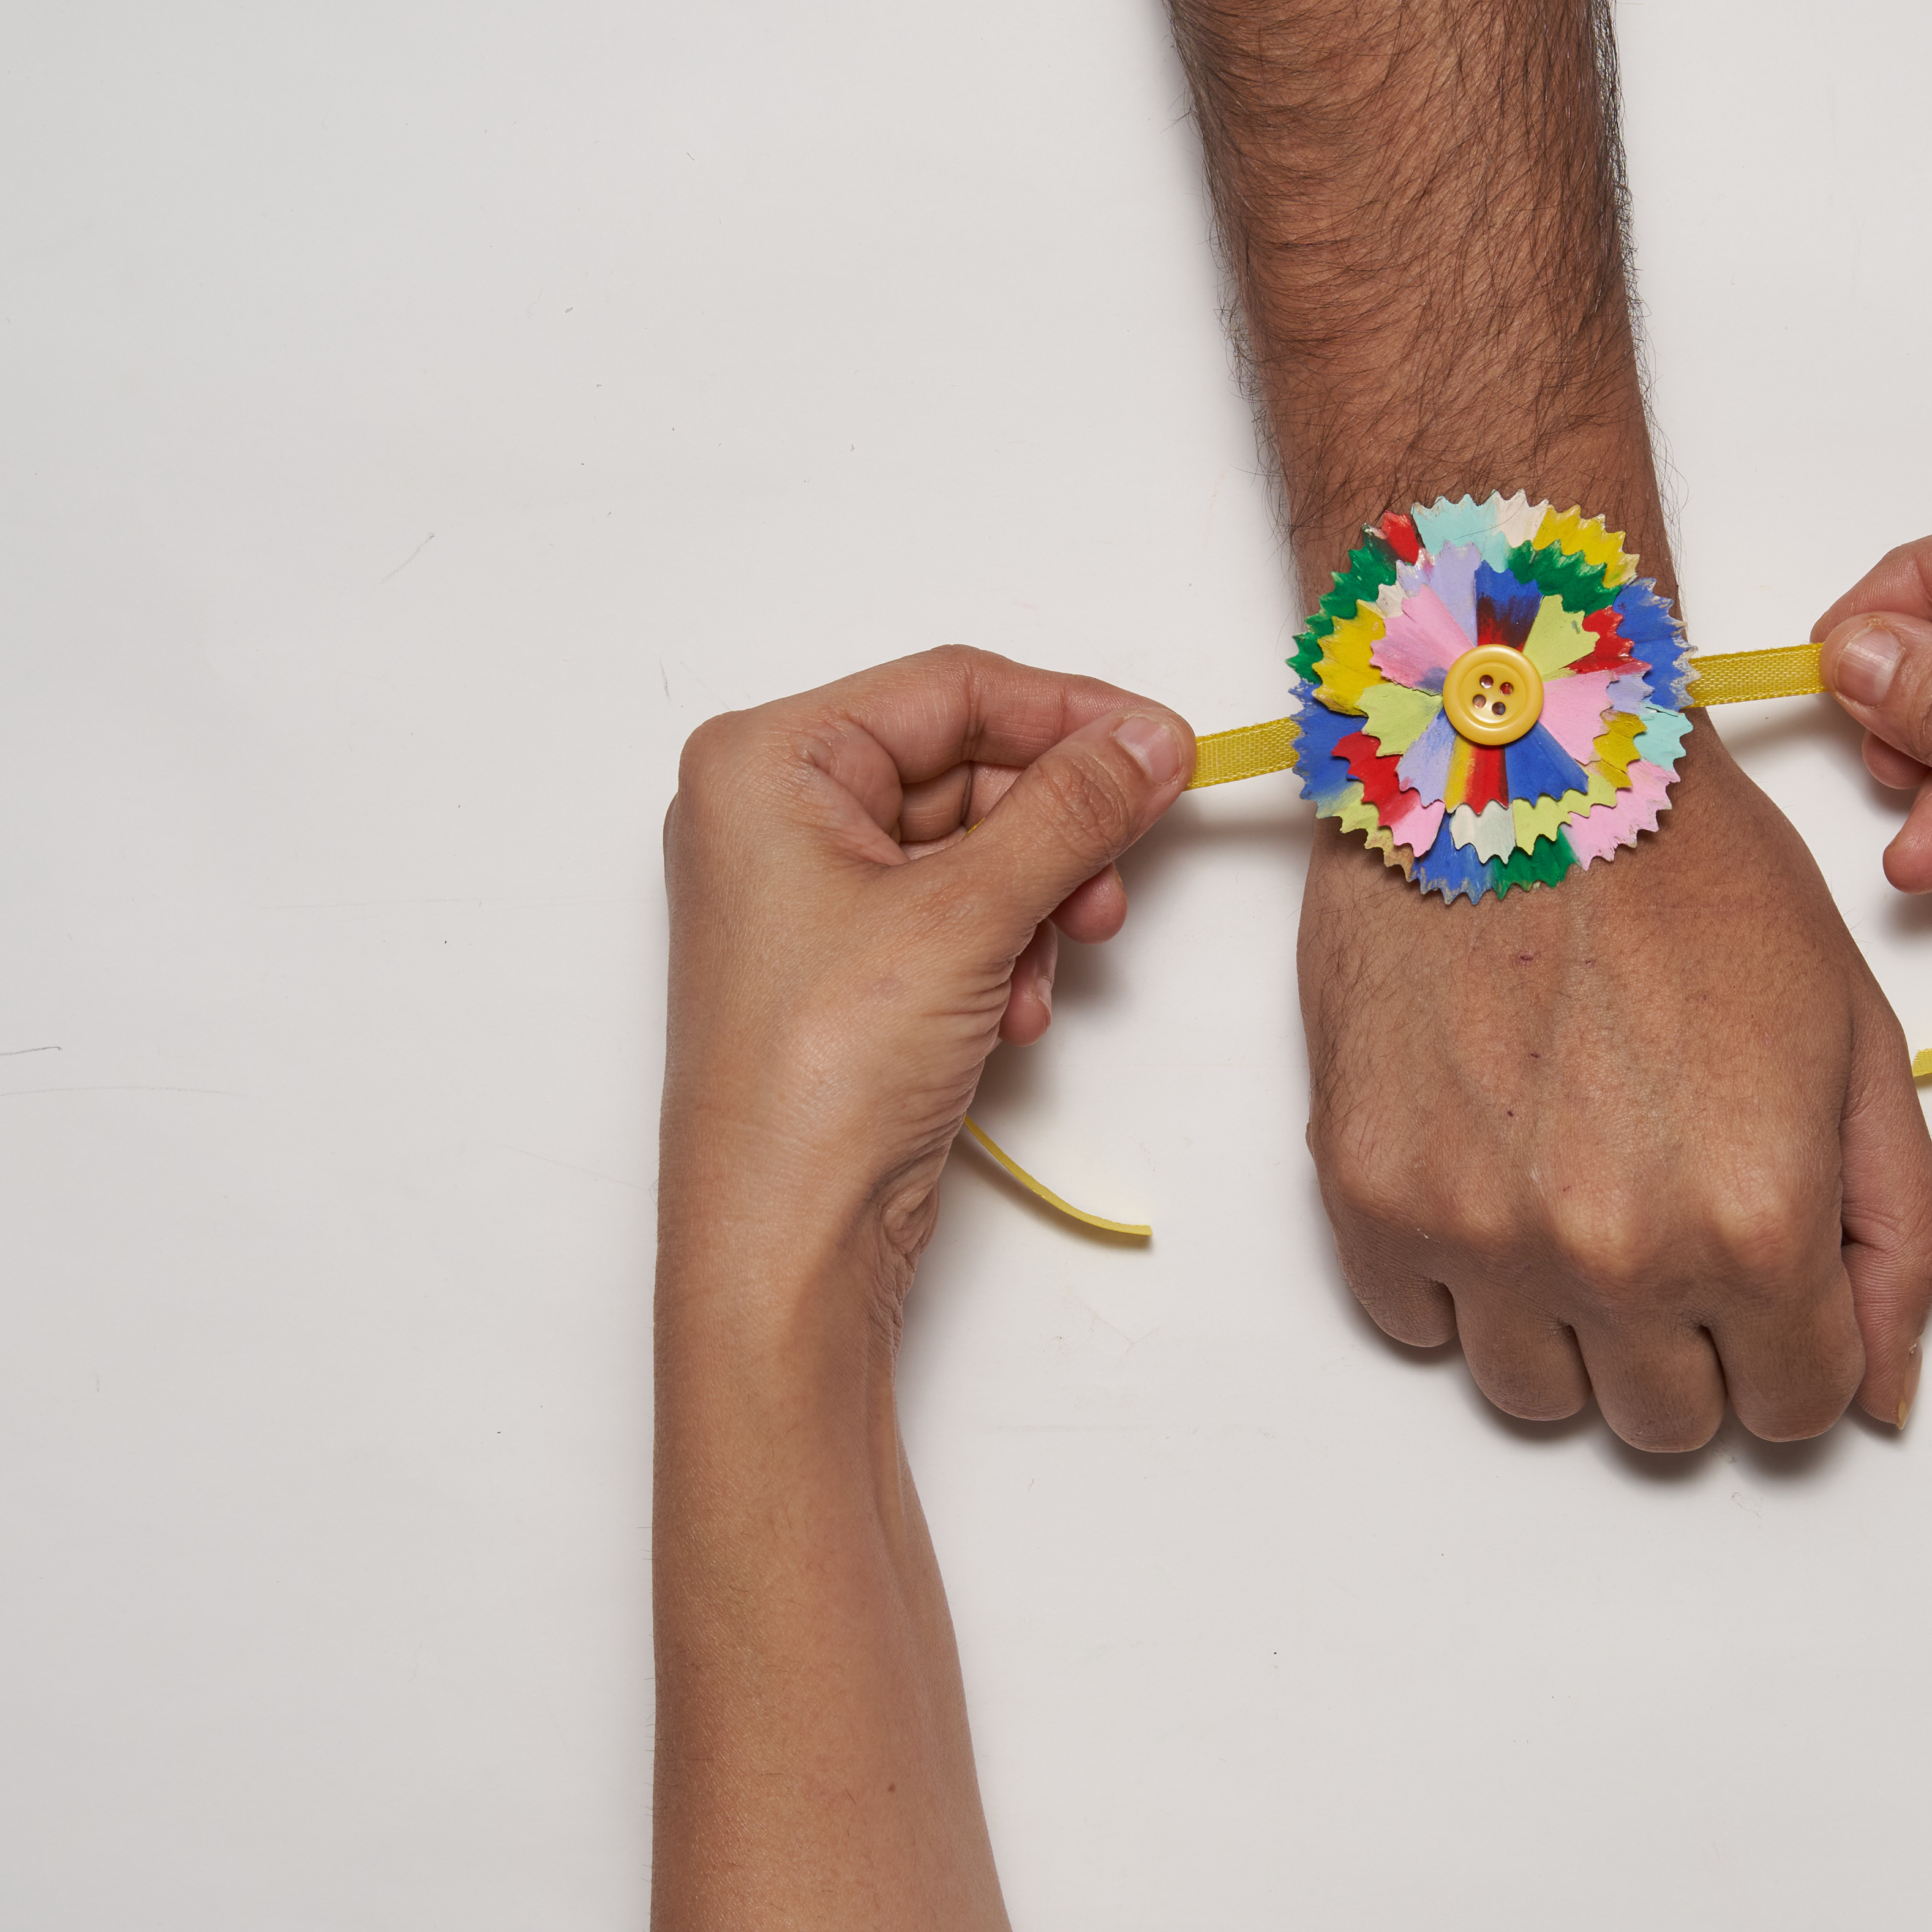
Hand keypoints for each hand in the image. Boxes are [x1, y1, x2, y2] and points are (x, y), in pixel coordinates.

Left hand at [660, 647, 1190, 1292]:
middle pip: (967, 766)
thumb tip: (1150, 740)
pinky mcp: (845, 965)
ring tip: (1052, 965)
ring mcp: (806, 893)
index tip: (1166, 748)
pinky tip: (1013, 1012)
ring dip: (1035, 901)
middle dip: (1053, 830)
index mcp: (765, 763)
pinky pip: (957, 914)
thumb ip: (1071, 810)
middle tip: (1112, 883)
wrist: (783, 1243)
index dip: (1070, 715)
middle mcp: (773, 814)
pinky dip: (1005, 950)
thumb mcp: (966, 915)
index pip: (950, 688)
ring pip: (974, 846)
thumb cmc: (817, 1077)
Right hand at [1299, 726, 1931, 1446]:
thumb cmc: (1695, 870)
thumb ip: (1896, 1231)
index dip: (1796, 1344)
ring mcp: (1480, 1235)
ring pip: (1536, 1396)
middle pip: (1667, 1422)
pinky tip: (1490, 1157)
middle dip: (1688, 1344)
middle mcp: (1618, 1255)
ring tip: (1576, 1184)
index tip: (1770, 1273)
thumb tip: (1883, 1394)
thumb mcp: (1856, 1037)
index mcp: (1759, 1222)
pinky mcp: (1370, 1195)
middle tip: (1672, 1214)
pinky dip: (1456, 1273)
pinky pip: (1418, 1324)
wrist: (1516, 756)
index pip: (1798, 1408)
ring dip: (1569, 1325)